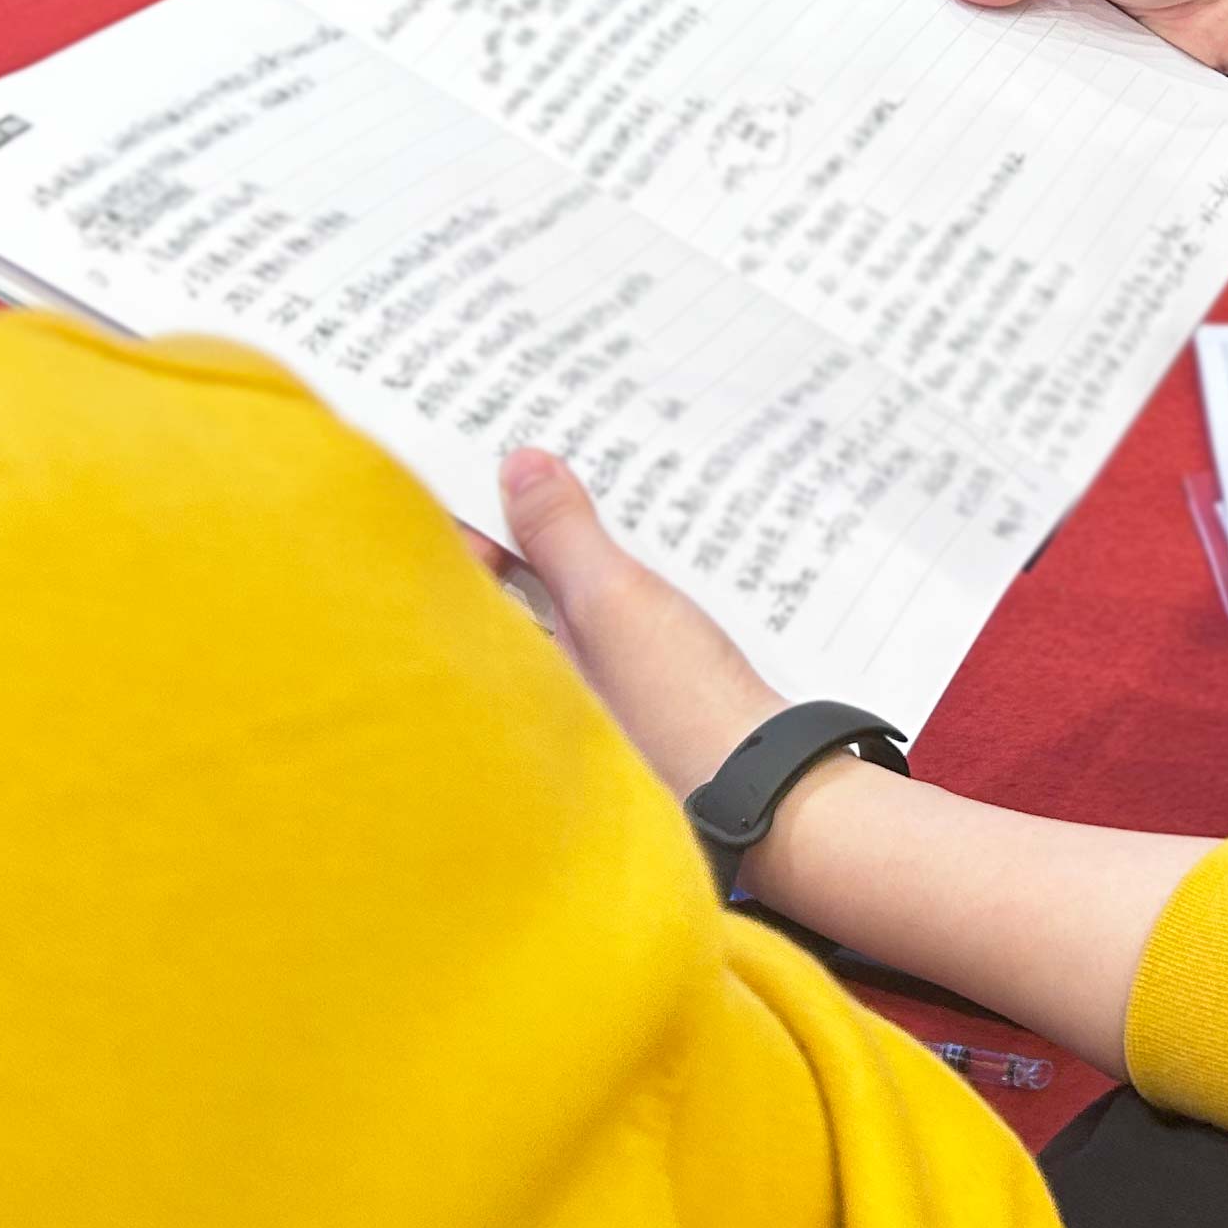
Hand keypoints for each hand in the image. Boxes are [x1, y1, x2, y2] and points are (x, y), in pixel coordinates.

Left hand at [497, 447, 786, 800]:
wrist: (764, 785)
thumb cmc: (677, 706)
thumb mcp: (612, 601)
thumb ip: (561, 534)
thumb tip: (518, 466)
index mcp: (509, 663)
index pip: (463, 571)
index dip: (473, 506)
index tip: (488, 446)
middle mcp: (537, 680)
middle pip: (514, 578)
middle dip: (530, 513)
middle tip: (551, 443)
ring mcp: (589, 689)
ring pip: (565, 595)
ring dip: (581, 541)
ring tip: (605, 475)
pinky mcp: (638, 692)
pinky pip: (610, 617)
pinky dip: (621, 576)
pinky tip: (653, 543)